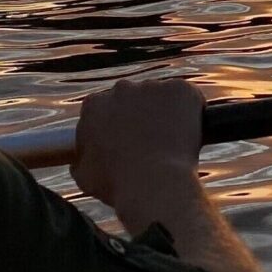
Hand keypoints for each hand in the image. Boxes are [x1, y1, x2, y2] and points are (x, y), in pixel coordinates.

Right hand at [72, 74, 206, 228]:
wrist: (154, 184)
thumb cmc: (118, 185)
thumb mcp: (85, 177)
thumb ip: (80, 160)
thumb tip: (78, 159)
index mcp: (93, 106)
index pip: (105, 108)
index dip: (117, 124)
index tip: (127, 139)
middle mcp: (121, 89)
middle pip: (133, 98)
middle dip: (141, 115)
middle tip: (152, 140)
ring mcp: (152, 86)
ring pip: (161, 97)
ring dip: (166, 113)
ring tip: (172, 141)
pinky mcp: (181, 89)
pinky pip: (187, 96)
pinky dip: (191, 110)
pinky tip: (193, 130)